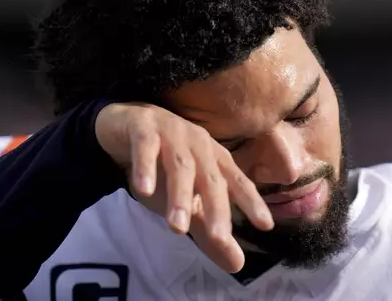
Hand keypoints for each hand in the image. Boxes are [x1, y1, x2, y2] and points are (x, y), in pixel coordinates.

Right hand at [95, 103, 273, 271]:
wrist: (125, 127)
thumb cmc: (164, 166)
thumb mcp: (188, 200)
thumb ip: (209, 231)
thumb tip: (238, 265)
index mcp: (214, 159)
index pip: (236, 182)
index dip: (251, 201)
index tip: (265, 225)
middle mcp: (198, 144)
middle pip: (210, 178)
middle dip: (216, 208)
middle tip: (218, 237)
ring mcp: (172, 133)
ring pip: (180, 166)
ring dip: (180, 195)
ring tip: (176, 227)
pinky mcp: (143, 129)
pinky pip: (145, 148)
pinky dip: (145, 168)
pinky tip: (144, 190)